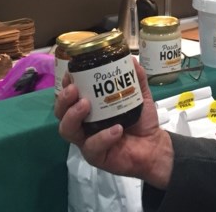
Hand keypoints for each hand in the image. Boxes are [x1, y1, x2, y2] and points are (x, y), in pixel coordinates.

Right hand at [55, 57, 173, 188]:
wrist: (154, 146)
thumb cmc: (142, 120)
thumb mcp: (140, 96)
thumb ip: (136, 79)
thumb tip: (131, 59)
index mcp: (89, 108)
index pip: (69, 97)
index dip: (66, 85)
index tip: (70, 74)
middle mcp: (83, 124)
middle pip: (61, 113)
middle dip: (64, 100)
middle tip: (74, 89)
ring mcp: (87, 140)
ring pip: (67, 130)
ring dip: (73, 115)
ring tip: (86, 105)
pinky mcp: (95, 156)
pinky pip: (92, 147)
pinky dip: (103, 136)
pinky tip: (116, 129)